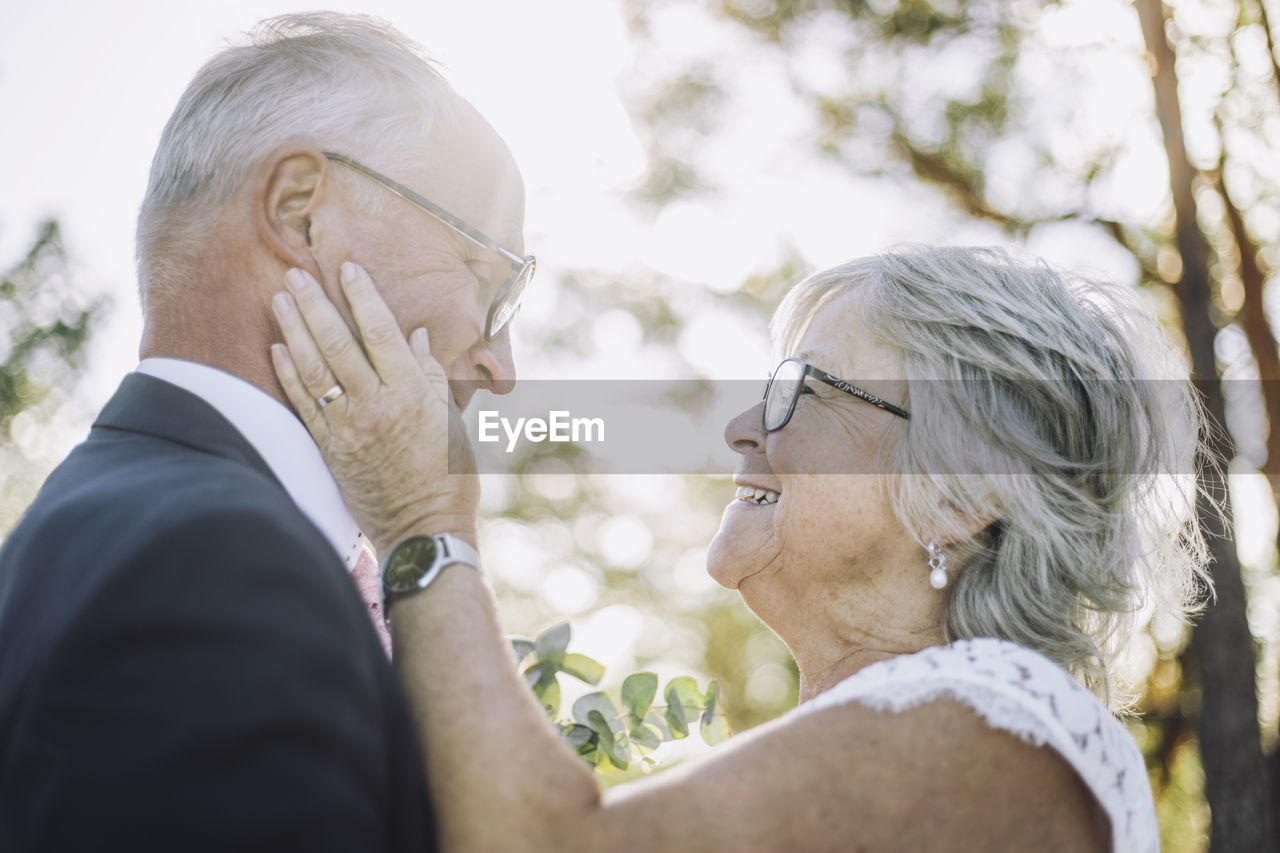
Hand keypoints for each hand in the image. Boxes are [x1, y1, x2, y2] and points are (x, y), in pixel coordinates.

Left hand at [270, 262, 477, 553]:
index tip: (348, 269)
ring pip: (313, 368)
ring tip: (280, 299)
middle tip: (296, 274)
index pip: (381, 333)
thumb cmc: (450, 476)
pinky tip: (276, 348)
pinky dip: (288, 374)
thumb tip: (415, 336)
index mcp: (410, 394)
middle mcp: (374, 405)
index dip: (363, 298)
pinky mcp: (329, 449)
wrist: (423, 530)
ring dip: (293, 330)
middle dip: (314, 304)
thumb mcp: (451, 420)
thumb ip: (430, 375)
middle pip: (337, 343)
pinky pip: (302, 404)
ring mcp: (347, 428)